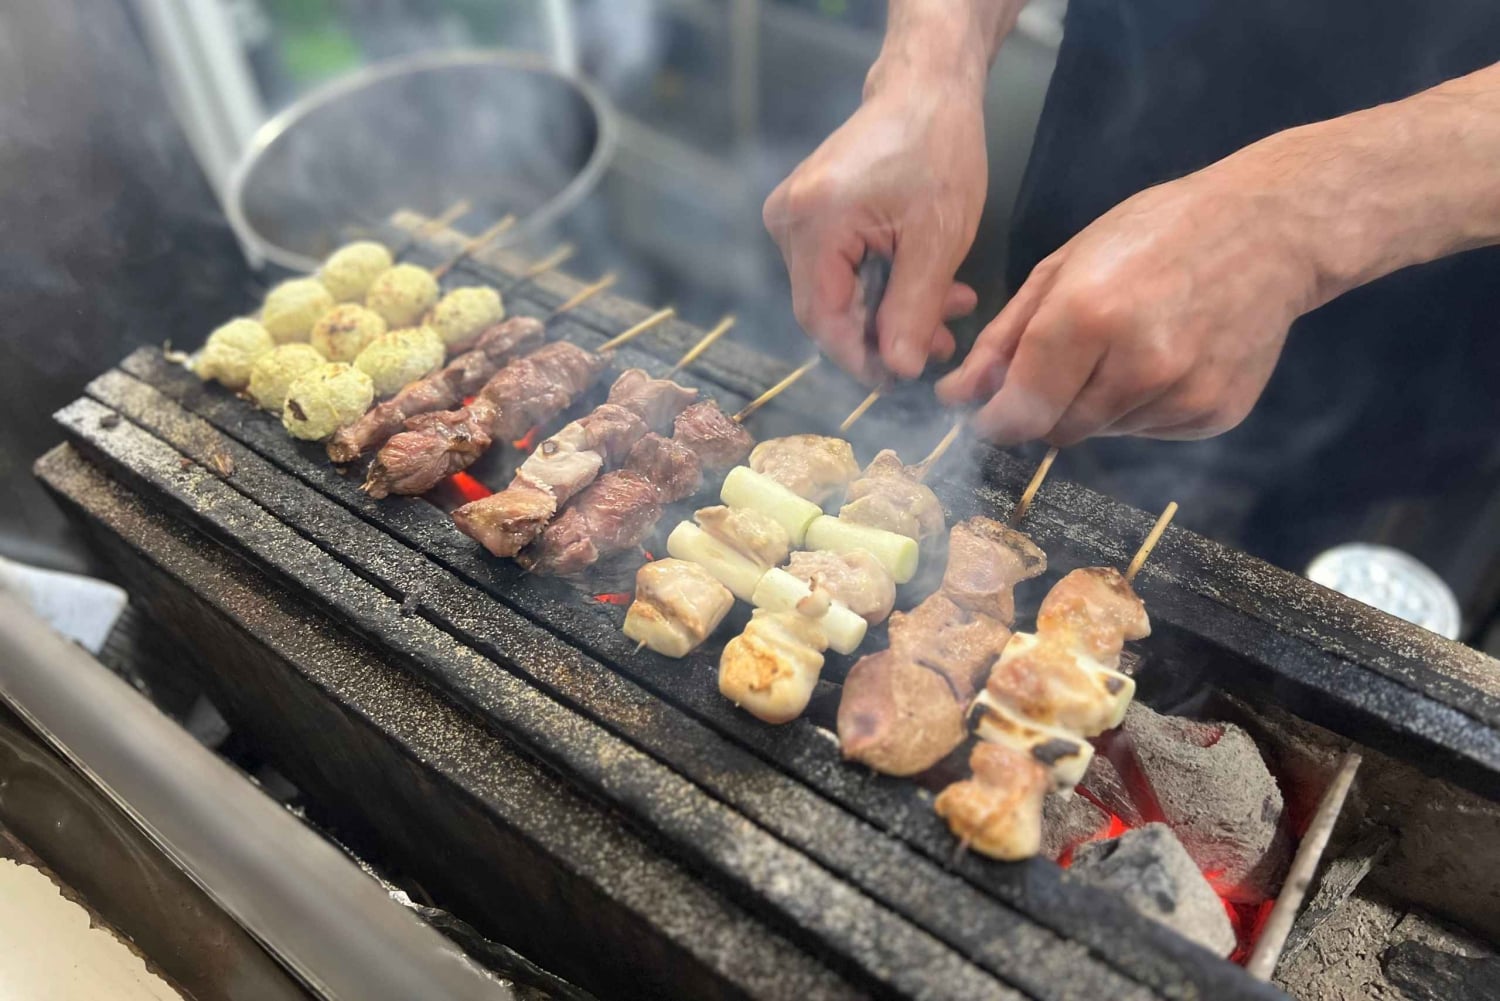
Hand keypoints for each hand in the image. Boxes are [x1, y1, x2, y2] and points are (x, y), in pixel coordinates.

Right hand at [763, 78, 984, 382]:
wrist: (925, 90)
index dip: (859, 359)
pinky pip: (838, 269)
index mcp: (812, 222)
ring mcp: (793, 217)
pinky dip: (881, 284)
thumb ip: (914, 309)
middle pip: (826, 309)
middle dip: (883, 335)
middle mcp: (787, 220)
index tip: (899, 382)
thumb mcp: (937, 238)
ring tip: (948, 313)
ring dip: (890, 311)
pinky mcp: (808, 215)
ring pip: (836, 293)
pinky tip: (925, 287)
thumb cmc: (937, 148)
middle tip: (939, 346)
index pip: (822, 319)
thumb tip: (899, 370)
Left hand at [937, 164, 1321, 443]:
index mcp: (1088, 316)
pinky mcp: (1214, 413)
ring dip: (1095, 404)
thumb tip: (959, 395)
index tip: (988, 413)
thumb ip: (1005, 338)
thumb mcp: (1065, 267)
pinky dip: (1141, 406)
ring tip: (1127, 344)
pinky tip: (1166, 356)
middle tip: (1071, 357)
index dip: (995, 419)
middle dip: (1046, 405)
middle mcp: (1137, 364)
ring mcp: (1182, 394)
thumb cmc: (1159, 233)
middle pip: (1056, 429)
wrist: (1271, 229)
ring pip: (1102, 432)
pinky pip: (1149, 430)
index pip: (1019, 410)